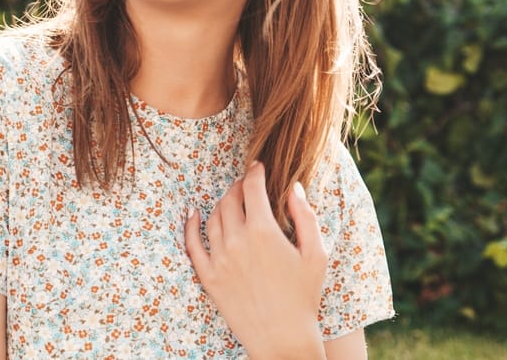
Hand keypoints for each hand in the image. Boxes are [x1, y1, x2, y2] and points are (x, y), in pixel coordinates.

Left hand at [184, 162, 327, 359]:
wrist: (283, 338)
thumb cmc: (304, 297)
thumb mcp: (316, 254)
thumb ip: (306, 216)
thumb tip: (293, 187)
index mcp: (264, 231)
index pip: (252, 188)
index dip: (254, 172)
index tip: (257, 167)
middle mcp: (237, 240)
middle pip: (230, 199)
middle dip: (239, 187)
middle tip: (246, 185)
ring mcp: (219, 259)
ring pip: (213, 217)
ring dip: (222, 203)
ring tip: (231, 200)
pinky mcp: (208, 277)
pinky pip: (193, 244)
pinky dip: (191, 225)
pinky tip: (193, 214)